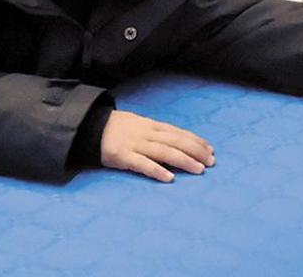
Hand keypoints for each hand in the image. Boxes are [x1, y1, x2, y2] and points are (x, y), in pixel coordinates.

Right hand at [99, 110, 214, 182]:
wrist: (91, 126)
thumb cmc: (118, 127)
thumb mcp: (140, 124)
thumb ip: (157, 133)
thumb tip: (178, 142)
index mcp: (152, 126)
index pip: (179, 133)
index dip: (196, 141)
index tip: (211, 150)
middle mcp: (147, 134)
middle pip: (176, 142)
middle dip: (196, 151)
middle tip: (211, 162)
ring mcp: (135, 144)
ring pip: (164, 152)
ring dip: (184, 161)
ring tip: (198, 170)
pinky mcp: (123, 156)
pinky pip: (142, 164)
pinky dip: (157, 171)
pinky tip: (169, 178)